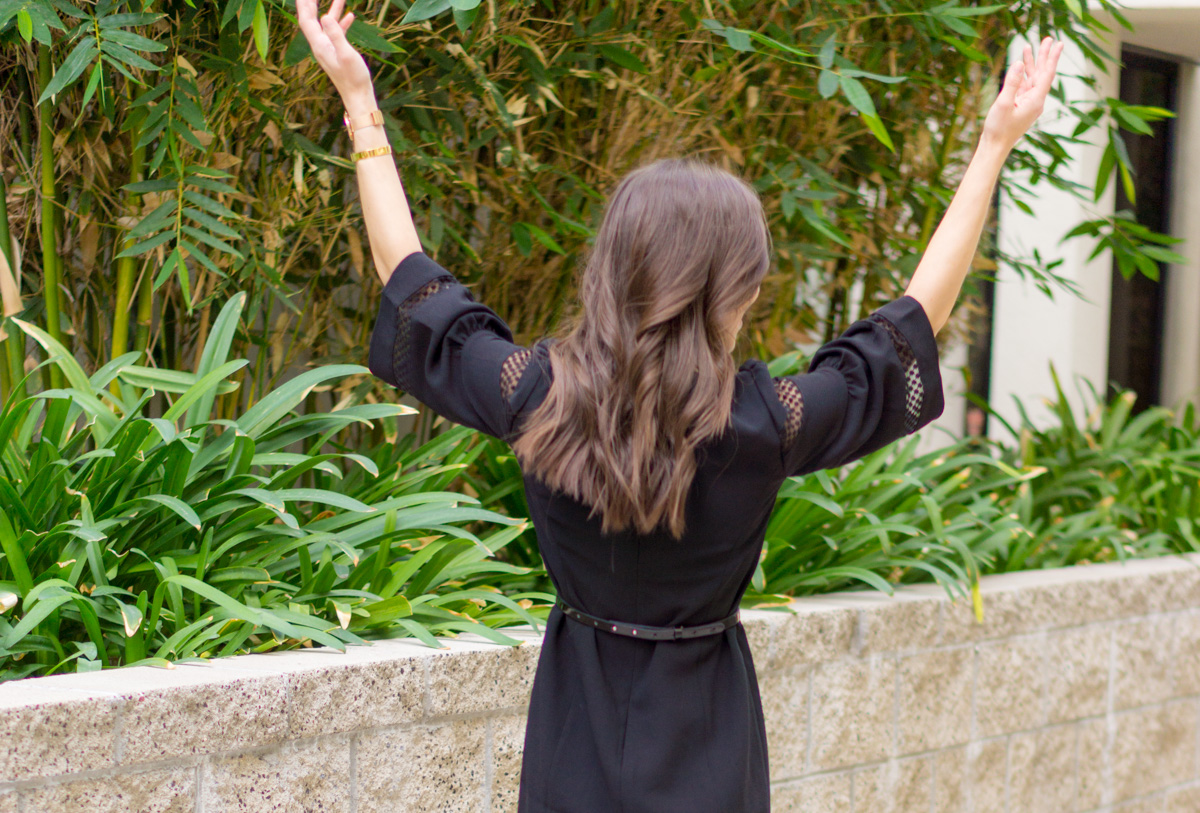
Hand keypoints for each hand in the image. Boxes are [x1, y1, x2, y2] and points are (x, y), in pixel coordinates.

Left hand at [297, 0, 374, 104]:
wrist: (358, 96)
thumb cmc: (354, 78)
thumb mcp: (346, 54)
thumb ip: (336, 34)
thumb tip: (325, 16)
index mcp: (320, 45)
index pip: (306, 20)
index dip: (304, 4)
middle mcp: (320, 46)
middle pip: (311, 20)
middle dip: (310, 4)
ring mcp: (329, 49)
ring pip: (326, 25)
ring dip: (331, 10)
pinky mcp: (337, 52)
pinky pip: (336, 33)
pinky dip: (341, 23)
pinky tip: (350, 15)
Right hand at [981, 36, 1064, 152]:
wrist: (995, 147)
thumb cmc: (998, 129)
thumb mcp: (1003, 104)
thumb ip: (1012, 82)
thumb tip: (1019, 63)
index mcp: (1035, 100)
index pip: (1047, 74)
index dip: (1052, 58)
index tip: (1059, 44)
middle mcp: (1035, 100)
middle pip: (1042, 74)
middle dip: (1044, 56)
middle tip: (1048, 39)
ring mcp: (1028, 103)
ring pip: (1032, 79)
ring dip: (1031, 64)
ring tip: (1028, 47)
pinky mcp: (1021, 106)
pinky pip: (1024, 86)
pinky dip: (1023, 75)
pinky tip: (1020, 66)